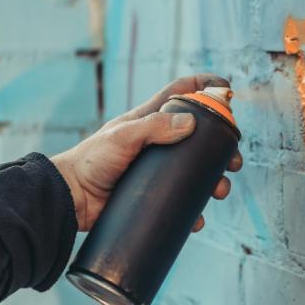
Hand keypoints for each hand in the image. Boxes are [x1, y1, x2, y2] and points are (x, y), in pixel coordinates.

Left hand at [51, 74, 242, 231]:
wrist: (70, 199)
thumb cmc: (91, 161)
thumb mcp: (122, 137)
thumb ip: (153, 127)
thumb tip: (191, 123)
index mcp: (150, 120)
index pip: (182, 93)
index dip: (205, 87)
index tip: (227, 91)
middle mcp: (158, 142)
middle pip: (199, 136)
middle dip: (221, 146)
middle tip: (233, 160)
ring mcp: (157, 170)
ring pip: (196, 170)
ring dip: (214, 180)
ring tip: (219, 191)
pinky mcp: (153, 195)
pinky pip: (181, 201)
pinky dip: (194, 209)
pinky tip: (198, 218)